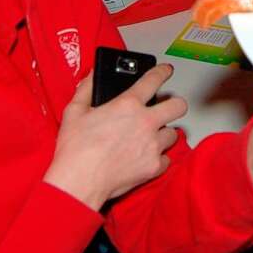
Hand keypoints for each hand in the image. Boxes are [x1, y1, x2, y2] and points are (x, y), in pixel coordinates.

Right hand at [44, 65, 187, 209]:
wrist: (79, 181)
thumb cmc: (76, 149)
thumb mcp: (74, 111)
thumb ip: (86, 89)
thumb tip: (92, 76)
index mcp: (128, 104)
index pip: (153, 79)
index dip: (162, 71)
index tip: (165, 70)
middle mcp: (146, 123)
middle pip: (178, 106)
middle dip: (174, 104)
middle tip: (166, 108)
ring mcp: (152, 146)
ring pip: (173, 134)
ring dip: (163, 133)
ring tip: (150, 137)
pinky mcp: (154, 167)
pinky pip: (166, 159)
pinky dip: (159, 158)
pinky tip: (146, 157)